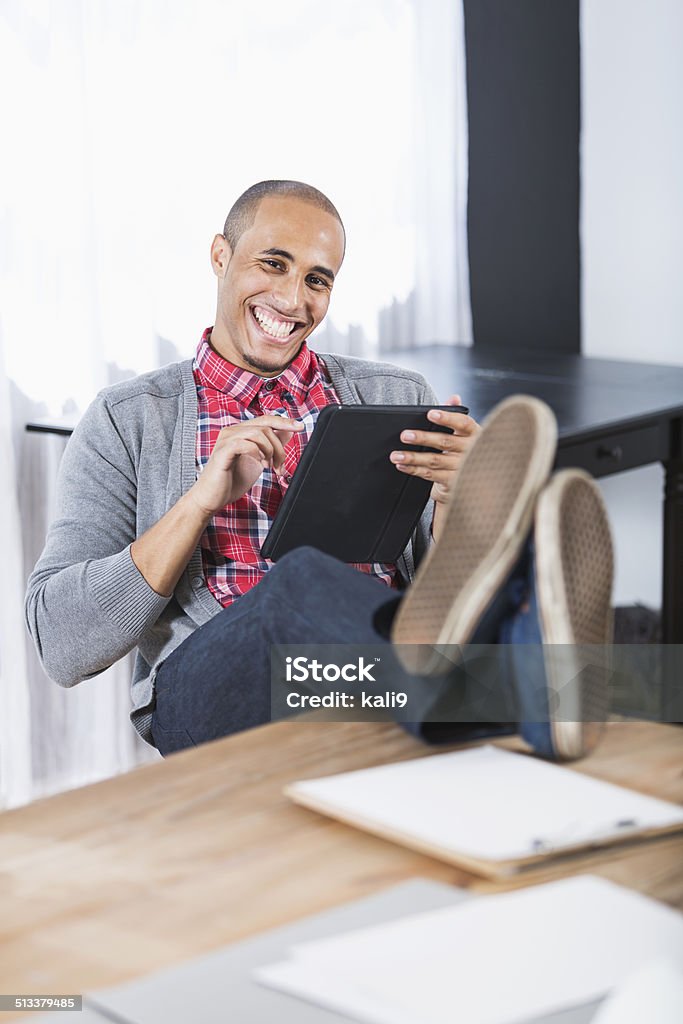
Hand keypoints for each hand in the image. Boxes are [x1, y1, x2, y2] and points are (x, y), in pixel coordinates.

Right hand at [189, 415, 304, 515]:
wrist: (212, 499)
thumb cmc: (232, 480)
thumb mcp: (259, 461)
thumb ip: (271, 445)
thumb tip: (288, 430)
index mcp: (240, 432)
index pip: (266, 419)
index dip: (284, 422)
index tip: (300, 427)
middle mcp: (232, 431)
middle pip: (265, 426)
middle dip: (279, 446)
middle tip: (280, 466)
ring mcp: (225, 440)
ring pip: (258, 433)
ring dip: (270, 451)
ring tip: (269, 467)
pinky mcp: (222, 452)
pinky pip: (244, 444)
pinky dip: (257, 453)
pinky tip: (260, 464)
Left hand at [389, 394, 480, 540]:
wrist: (473, 478)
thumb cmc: (465, 450)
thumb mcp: (465, 432)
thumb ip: (457, 414)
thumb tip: (454, 397)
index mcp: (474, 434)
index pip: (463, 423)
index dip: (447, 418)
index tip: (431, 414)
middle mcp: (469, 451)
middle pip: (445, 442)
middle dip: (423, 438)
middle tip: (405, 435)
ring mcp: (461, 467)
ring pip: (434, 460)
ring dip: (413, 457)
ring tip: (396, 455)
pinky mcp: (452, 481)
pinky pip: (430, 475)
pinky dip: (414, 470)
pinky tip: (402, 465)